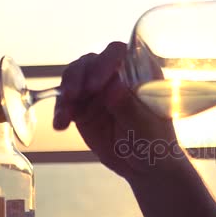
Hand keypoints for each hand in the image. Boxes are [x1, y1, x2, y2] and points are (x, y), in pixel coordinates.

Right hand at [53, 42, 183, 180]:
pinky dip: (60, 111)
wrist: (144, 164)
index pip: (117, 52)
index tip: (95, 85)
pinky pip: (65, 102)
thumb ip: (128, 104)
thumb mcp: (144, 124)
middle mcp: (114, 74)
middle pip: (90, 62)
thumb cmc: (154, 139)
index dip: (104, 62)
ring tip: (65, 115)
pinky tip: (61, 125)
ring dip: (65, 93)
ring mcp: (96, 89)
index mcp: (137, 70)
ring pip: (74, 78)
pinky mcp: (82, 106)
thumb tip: (114, 84)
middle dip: (78, 76)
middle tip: (73, 96)